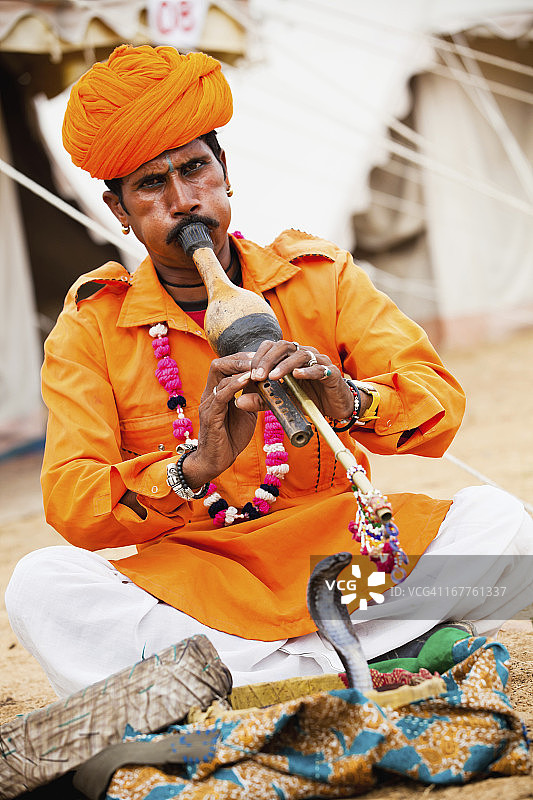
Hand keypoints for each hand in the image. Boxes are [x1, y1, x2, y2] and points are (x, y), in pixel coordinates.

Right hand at [182, 353, 256, 488]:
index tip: (261, 356)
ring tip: (257, 366)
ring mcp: (208, 403)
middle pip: (219, 364)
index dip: (242, 358)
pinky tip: (248, 379)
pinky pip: (220, 394)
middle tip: (259, 358)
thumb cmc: (230, 437)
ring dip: (240, 368)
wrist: (216, 461)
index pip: (225, 365)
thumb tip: (267, 381)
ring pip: (219, 374)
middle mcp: (210, 393)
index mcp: (217, 391)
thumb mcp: (246, 412)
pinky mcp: (210, 415)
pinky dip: (234, 384)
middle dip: (239, 358)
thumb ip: (252, 397)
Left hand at [235, 340, 354, 420]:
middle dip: (268, 360)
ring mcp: (319, 361)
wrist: (335, 407)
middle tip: (257, 376)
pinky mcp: (331, 372)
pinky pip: (319, 368)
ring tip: (273, 377)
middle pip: (284, 346)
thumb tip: (238, 402)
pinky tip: (297, 376)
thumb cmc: (308, 398)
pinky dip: (307, 371)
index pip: (271, 346)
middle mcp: (304, 354)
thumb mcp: (282, 399)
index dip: (258, 356)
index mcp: (290, 356)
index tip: (248, 373)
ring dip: (285, 365)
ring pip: (300, 354)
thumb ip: (262, 399)